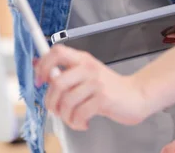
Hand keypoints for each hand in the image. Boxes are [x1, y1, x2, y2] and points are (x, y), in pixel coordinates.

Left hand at [34, 44, 148, 130]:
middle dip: (51, 101)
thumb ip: (66, 72)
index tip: (39, 80)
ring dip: (65, 116)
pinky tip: (82, 121)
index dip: (43, 65)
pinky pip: (79, 113)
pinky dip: (77, 122)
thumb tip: (39, 68)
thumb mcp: (86, 73)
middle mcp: (87, 68)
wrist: (135, 95)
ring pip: (66, 101)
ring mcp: (95, 83)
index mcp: (81, 59)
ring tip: (72, 118)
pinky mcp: (102, 99)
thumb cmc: (108, 87)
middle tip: (55, 109)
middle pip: (57, 82)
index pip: (56, 52)